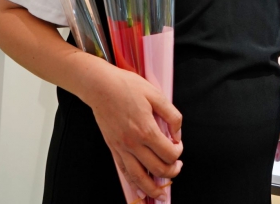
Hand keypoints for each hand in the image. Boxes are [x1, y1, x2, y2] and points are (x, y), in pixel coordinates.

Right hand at [84, 62, 182, 201]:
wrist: (100, 87)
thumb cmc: (127, 87)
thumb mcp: (156, 95)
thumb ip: (171, 115)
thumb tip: (178, 133)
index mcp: (146, 129)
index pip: (169, 153)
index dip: (178, 152)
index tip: (178, 145)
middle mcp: (134, 143)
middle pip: (157, 168)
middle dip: (171, 171)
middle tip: (177, 167)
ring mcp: (121, 148)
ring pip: (139, 177)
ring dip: (153, 188)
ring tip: (162, 192)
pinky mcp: (113, 148)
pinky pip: (124, 172)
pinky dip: (134, 184)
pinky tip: (141, 189)